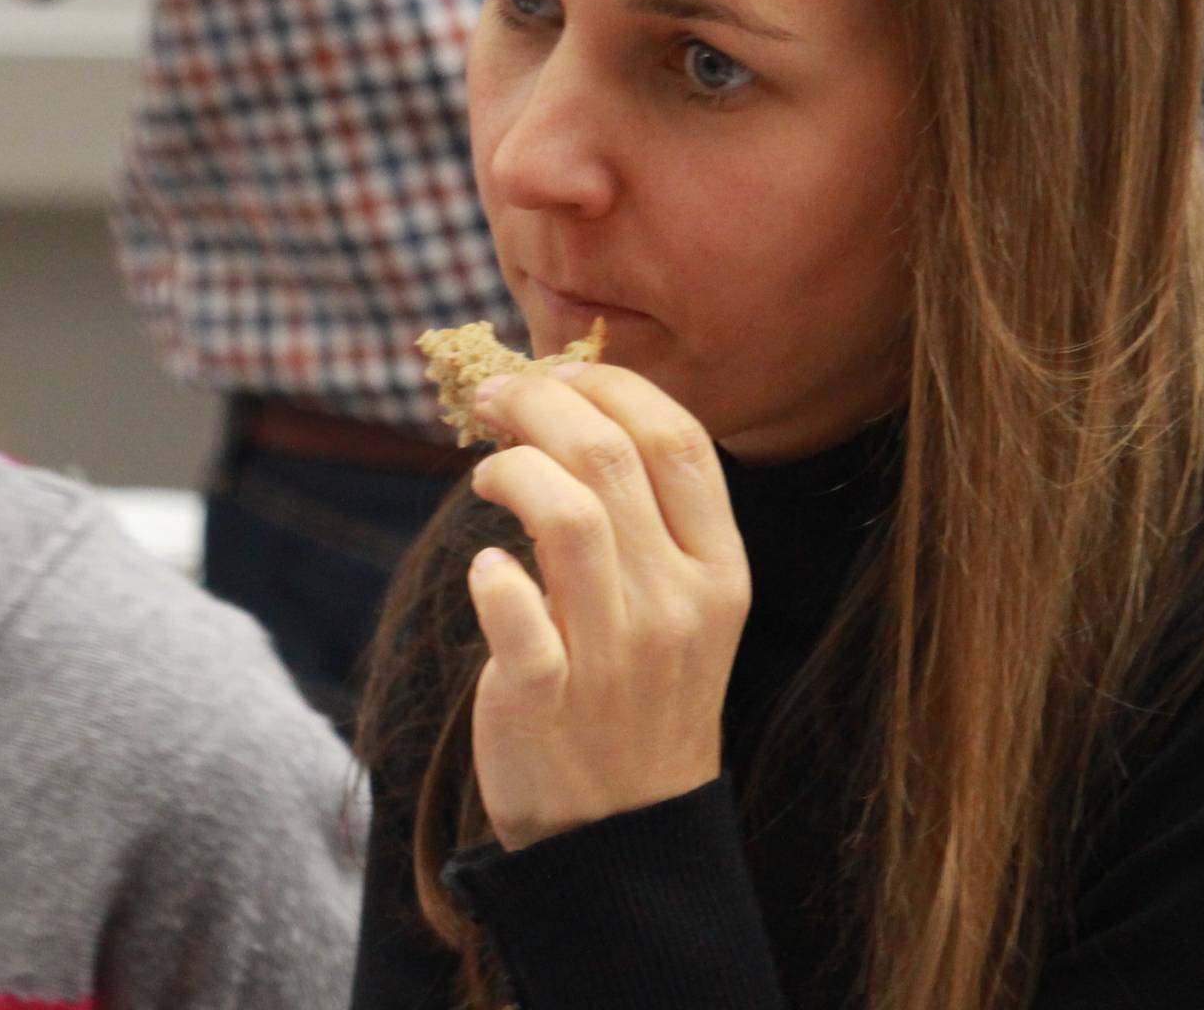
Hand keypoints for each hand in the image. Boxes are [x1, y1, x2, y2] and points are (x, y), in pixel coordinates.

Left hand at [462, 363, 749, 850]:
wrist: (622, 831)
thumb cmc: (637, 695)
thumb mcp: (677, 604)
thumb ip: (641, 517)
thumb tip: (568, 408)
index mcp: (720, 570)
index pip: (680, 439)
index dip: (610, 385)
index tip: (555, 371)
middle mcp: (678, 605)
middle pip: (611, 456)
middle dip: (540, 402)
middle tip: (492, 398)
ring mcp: (617, 655)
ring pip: (567, 515)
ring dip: (511, 469)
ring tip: (485, 472)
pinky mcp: (548, 699)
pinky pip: (516, 614)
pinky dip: (491, 577)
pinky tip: (483, 568)